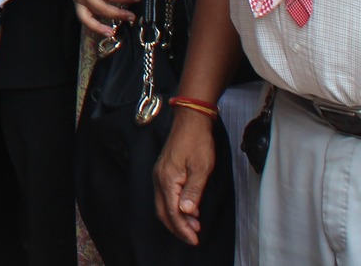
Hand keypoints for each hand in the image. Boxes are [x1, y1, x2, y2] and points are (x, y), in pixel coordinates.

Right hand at [154, 107, 218, 245]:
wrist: (190, 121)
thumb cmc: (197, 142)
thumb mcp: (201, 169)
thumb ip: (193, 192)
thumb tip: (186, 212)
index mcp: (167, 179)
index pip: (172, 211)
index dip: (183, 228)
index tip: (194, 239)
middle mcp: (159, 178)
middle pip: (163, 211)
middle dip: (177, 227)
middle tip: (193, 237)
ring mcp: (159, 174)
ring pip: (163, 204)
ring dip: (177, 218)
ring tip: (194, 225)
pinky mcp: (163, 171)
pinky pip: (165, 195)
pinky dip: (175, 207)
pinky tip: (188, 209)